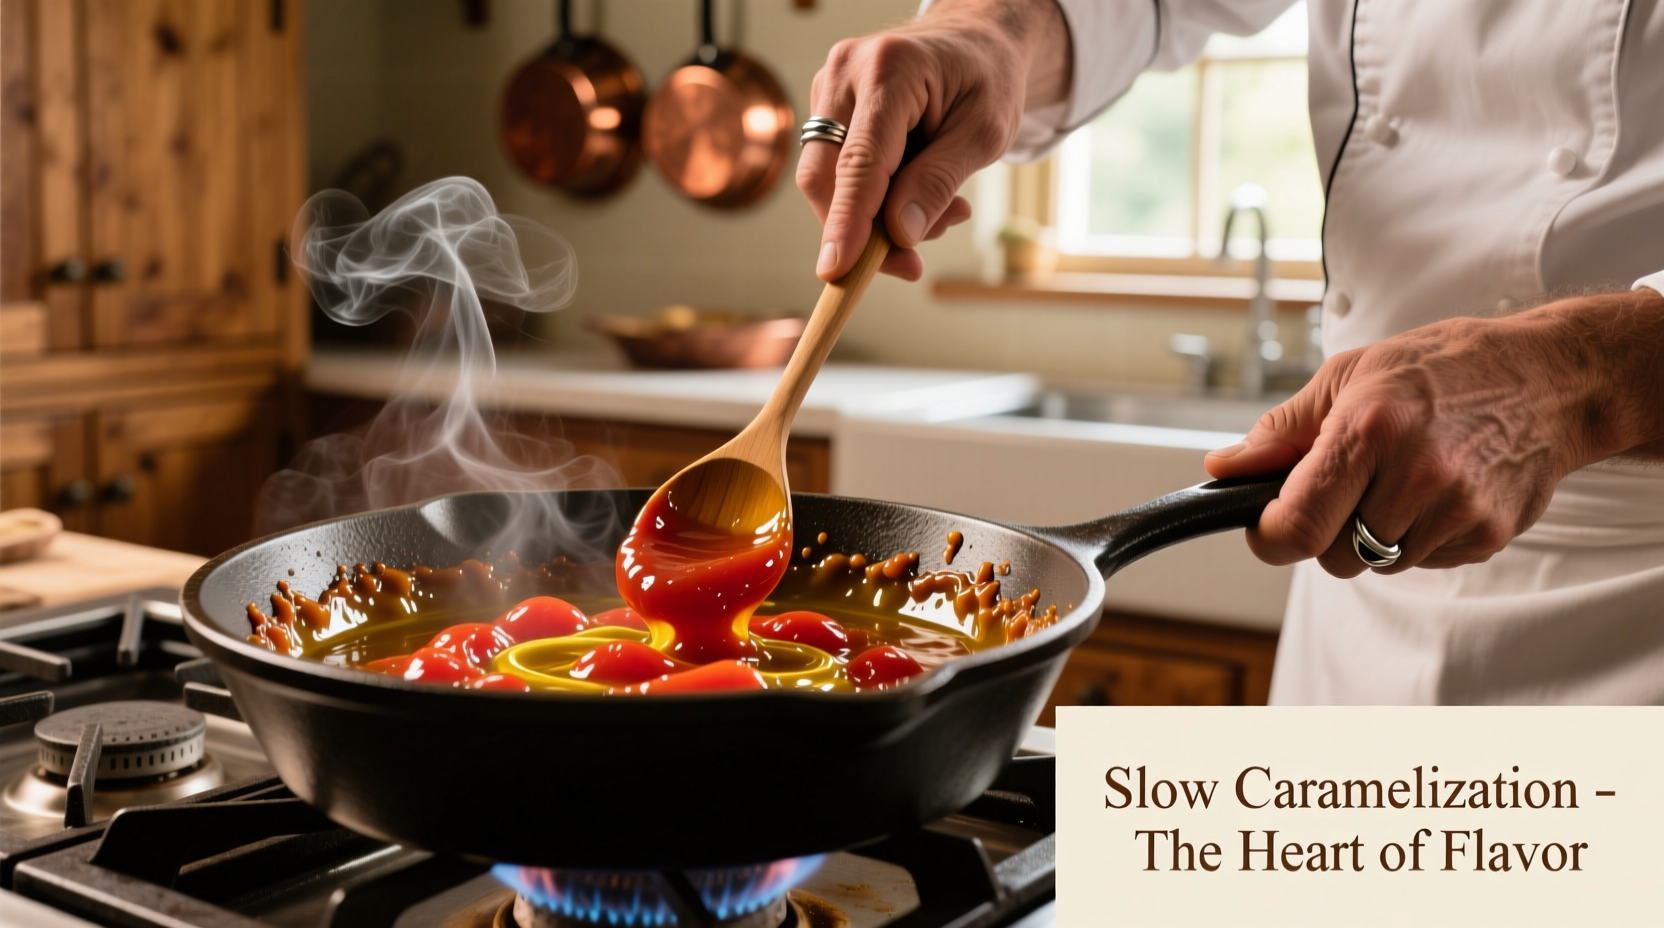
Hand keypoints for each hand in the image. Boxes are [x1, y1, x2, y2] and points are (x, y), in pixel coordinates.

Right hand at [798, 0, 1070, 281]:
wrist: (975, 43)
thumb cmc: (987, 80)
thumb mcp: (985, 133)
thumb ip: (940, 181)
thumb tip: (899, 234)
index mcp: (889, 69)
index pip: (859, 160)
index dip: (847, 221)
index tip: (836, 270)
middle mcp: (845, 73)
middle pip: (826, 176)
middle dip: (862, 232)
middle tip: (914, 261)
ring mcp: (828, 89)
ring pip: (827, 181)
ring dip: (875, 216)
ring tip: (942, 211)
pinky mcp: (826, 109)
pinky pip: (836, 173)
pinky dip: (873, 199)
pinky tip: (917, 191)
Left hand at [1203, 289, 1663, 577]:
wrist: (1549, 379)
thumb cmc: (1446, 368)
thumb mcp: (1350, 375)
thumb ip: (1283, 430)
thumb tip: (1224, 468)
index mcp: (1368, 431)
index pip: (1296, 525)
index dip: (1268, 537)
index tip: (1265, 526)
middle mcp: (1414, 475)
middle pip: (1332, 555)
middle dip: (1324, 531)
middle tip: (1348, 486)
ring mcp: (1455, 511)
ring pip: (1377, 563)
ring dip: (1373, 534)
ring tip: (1400, 478)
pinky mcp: (1486, 535)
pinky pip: (1423, 560)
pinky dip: (1418, 536)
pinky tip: (1437, 489)